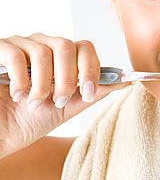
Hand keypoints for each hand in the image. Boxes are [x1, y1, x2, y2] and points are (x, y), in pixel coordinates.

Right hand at [0, 32, 131, 157]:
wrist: (2, 134)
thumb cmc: (30, 120)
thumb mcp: (69, 107)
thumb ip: (94, 92)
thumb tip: (126, 81)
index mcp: (61, 58)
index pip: (84, 47)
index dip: (91, 69)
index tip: (88, 94)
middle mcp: (41, 46)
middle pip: (66, 46)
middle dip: (67, 79)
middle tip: (58, 101)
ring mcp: (19, 46)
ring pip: (44, 52)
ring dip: (42, 85)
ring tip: (34, 102)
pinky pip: (16, 55)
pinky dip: (21, 81)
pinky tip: (18, 96)